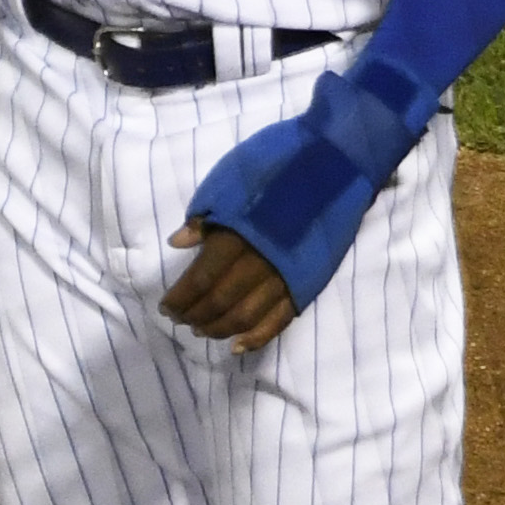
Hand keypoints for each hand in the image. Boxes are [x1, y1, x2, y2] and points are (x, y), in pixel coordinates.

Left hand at [170, 70, 419, 347]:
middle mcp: (261, 261)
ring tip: (202, 330)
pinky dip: (258, 336)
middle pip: (221, 302)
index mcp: (238, 235)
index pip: (201, 280)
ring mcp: (288, 275)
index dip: (181, 298)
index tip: (165, 306)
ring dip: (221, 328)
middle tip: (179, 320)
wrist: (338, 159)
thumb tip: (178, 243)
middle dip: (196, 315)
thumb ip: (206, 214)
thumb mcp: (230, 177)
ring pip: (248, 316)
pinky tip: (239, 345)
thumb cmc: (278, 160)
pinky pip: (281, 319)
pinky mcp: (309, 281)